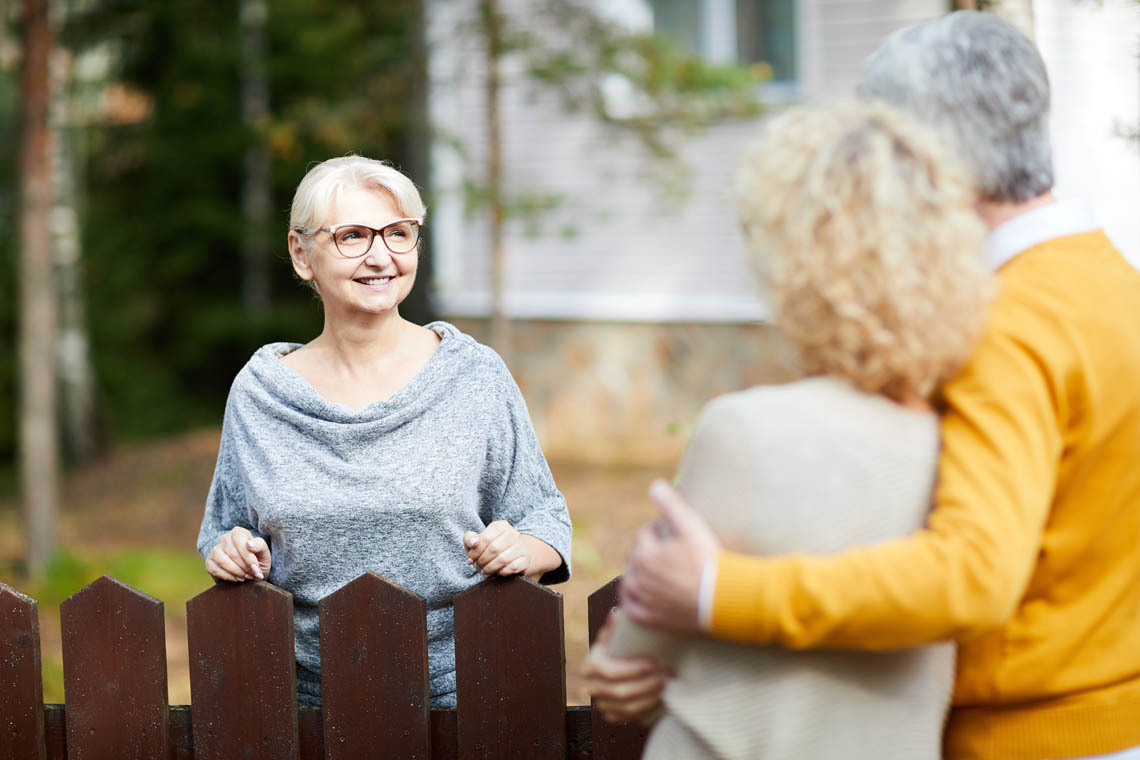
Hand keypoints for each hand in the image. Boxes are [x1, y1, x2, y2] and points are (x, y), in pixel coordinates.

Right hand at [205, 526, 271, 581]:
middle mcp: (225, 538)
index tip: (256, 569)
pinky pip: (216, 570)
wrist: (248, 572)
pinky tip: (237, 578)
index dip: (249, 558)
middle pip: (233, 554)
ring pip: (223, 561)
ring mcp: (215, 550)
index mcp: (238, 532)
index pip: (241, 543)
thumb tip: (249, 544)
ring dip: (236, 572)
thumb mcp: (264, 553)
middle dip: (245, 567)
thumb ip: (260, 546)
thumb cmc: (257, 560)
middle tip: (253, 575)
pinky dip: (228, 576)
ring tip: (246, 577)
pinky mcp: (209, 562)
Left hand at [464, 520, 530, 576]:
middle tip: (477, 566)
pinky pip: (512, 568)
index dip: (475, 551)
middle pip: (494, 549)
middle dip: (482, 561)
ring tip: (484, 570)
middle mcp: (513, 533)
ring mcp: (520, 546)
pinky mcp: (525, 559)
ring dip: (490, 568)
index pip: (486, 538)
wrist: (512, 555)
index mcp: (500, 526)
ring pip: (503, 559)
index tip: (470, 559)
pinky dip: (502, 572)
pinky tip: (497, 572)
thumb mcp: (477, 541)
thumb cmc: (490, 547)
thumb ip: (469, 539)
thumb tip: (473, 542)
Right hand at [583, 613, 668, 723]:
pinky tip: (661, 696)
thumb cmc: (618, 649)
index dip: (633, 670)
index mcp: (589, 666)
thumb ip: (615, 627)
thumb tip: (616, 614)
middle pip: (621, 692)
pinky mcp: (613, 716)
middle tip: (666, 674)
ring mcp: (602, 704)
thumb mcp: (615, 636)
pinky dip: (649, 707)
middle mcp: (592, 687)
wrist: (618, 669)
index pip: (610, 672)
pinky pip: (632, 717)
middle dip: (647, 684)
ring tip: (667, 683)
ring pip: (628, 707)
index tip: (653, 662)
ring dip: (651, 696)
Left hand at [620, 480, 720, 631]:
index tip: (670, 530)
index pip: (644, 534)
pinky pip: (632, 610)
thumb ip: (670, 505)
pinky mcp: (652, 619)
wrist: (724, 598)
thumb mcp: (690, 526)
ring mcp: (644, 601)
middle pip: (636, 558)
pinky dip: (632, 602)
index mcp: (644, 555)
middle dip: (647, 550)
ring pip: (629, 583)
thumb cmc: (708, 560)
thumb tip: (655, 485)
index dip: (658, 529)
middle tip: (665, 549)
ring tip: (652, 570)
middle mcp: (639, 579)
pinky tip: (639, 596)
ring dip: (637, 574)